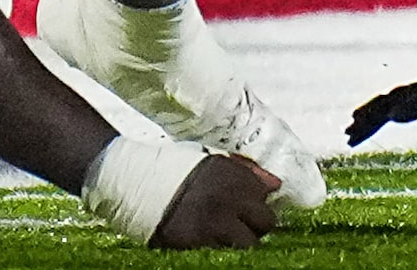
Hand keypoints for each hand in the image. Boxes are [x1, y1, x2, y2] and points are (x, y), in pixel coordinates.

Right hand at [152, 154, 280, 249]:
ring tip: (228, 238)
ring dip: (242, 241)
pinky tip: (213, 243)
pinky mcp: (201, 244)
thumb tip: (275, 185)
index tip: (250, 209)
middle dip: (258, 226)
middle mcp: (232, 200)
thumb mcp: (214, 162)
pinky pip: (224, 253)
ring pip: (249, 244)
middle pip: (266, 222)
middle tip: (244, 227)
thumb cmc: (177, 169)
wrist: (140, 184)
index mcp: (236, 177)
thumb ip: (247, 172)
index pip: (267, 197)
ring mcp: (218, 224)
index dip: (259, 205)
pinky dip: (222, 251)